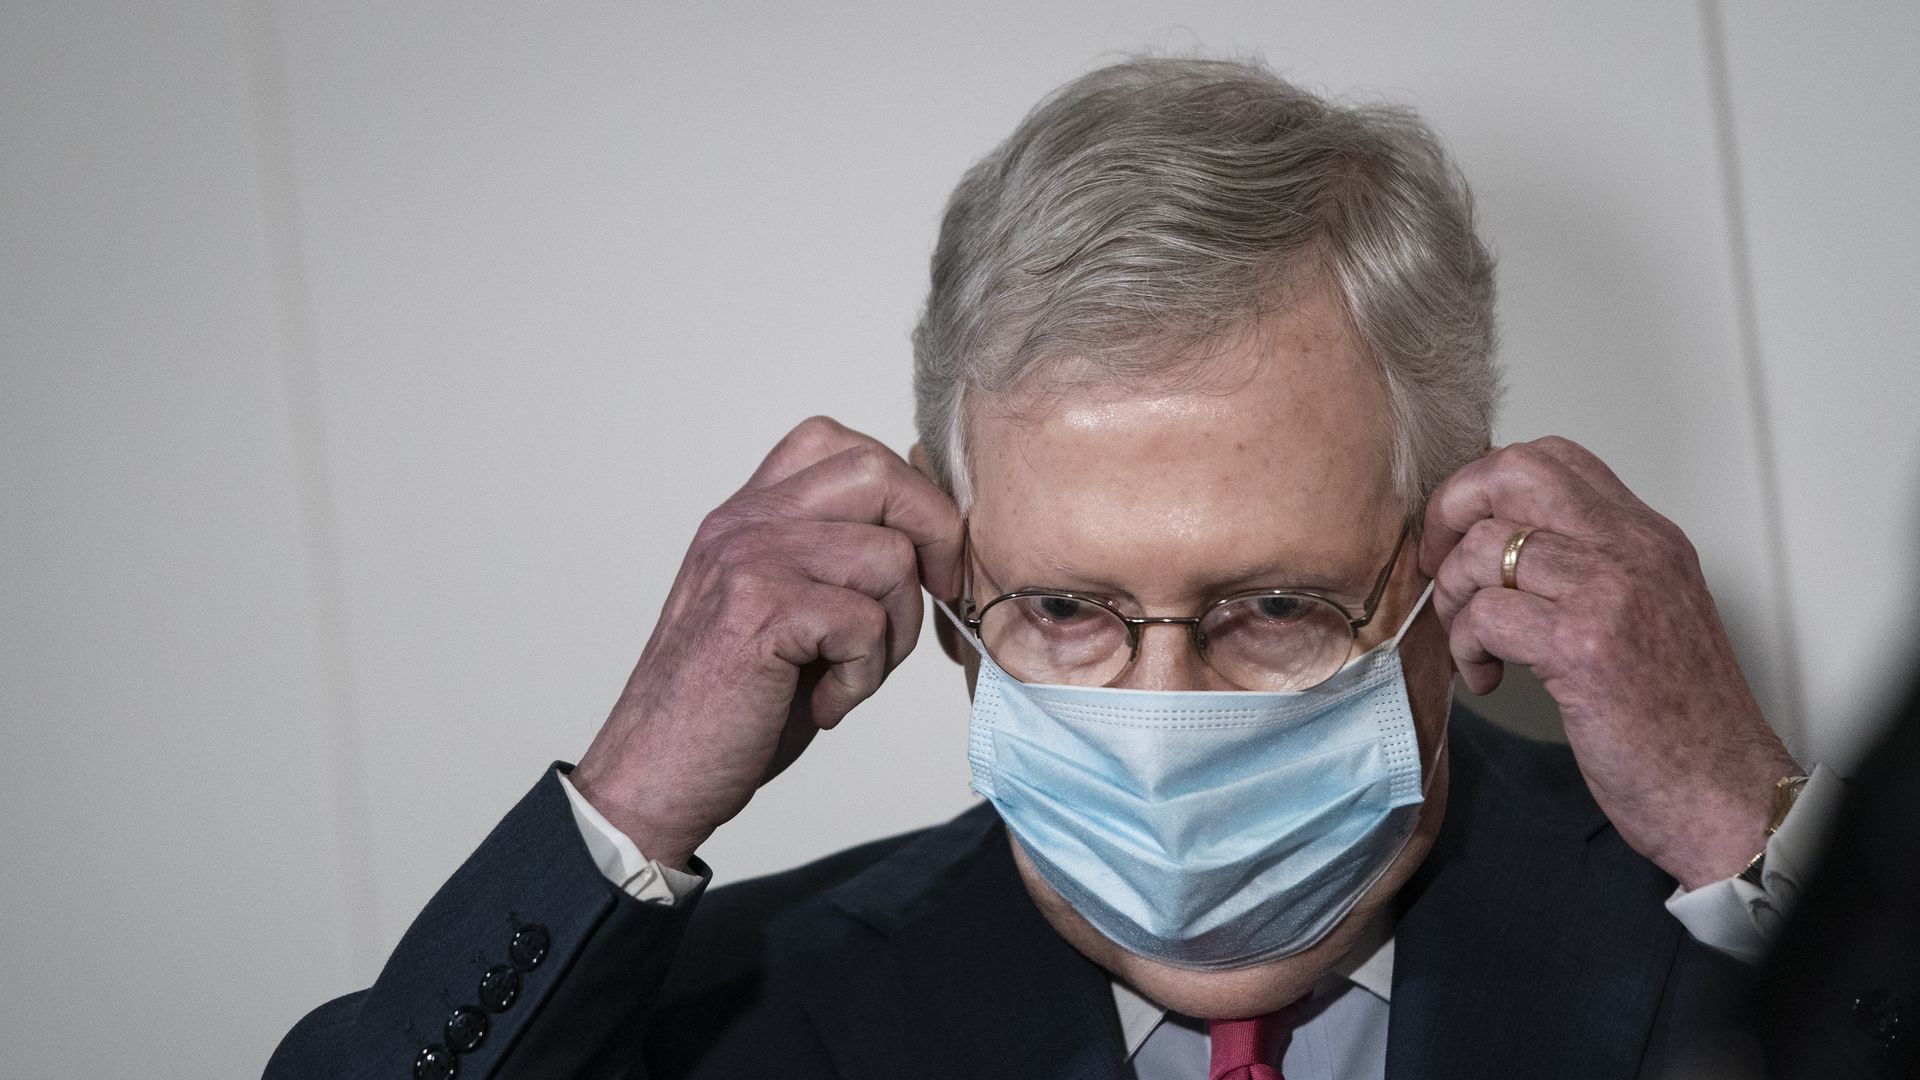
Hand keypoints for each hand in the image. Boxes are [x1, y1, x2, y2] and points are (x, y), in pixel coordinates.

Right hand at [570, 416, 962, 868]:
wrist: (654, 776)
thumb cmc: (727, 707)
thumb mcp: (780, 610)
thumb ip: (831, 561)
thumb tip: (930, 541)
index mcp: (749, 516)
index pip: (838, 443)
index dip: (904, 493)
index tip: (923, 558)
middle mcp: (744, 523)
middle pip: (877, 471)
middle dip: (933, 536)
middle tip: (934, 598)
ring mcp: (748, 560)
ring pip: (888, 557)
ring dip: (895, 630)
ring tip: (851, 674)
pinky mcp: (758, 611)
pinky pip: (865, 623)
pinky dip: (863, 677)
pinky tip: (826, 704)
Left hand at [1420, 436, 1799, 889]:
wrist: (1723, 790)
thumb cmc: (1680, 720)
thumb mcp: (1646, 614)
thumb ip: (1589, 567)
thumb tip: (1498, 545)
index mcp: (1647, 537)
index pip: (1552, 457)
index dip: (1485, 486)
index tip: (1463, 535)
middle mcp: (1632, 549)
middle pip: (1512, 473)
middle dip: (1452, 514)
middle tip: (1441, 569)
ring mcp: (1610, 591)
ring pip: (1485, 549)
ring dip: (1455, 599)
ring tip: (1473, 644)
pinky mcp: (1583, 645)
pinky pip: (1486, 613)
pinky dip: (1468, 646)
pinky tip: (1488, 677)